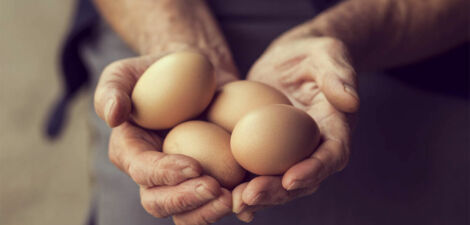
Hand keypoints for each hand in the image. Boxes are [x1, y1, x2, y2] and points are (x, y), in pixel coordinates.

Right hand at [94, 52, 237, 224]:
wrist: (196, 73)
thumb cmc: (158, 70)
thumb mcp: (126, 72)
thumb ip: (112, 89)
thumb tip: (113, 116)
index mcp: (131, 152)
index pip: (142, 171)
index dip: (165, 174)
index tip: (194, 166)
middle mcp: (154, 174)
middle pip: (161, 203)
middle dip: (187, 201)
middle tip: (216, 189)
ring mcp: (183, 180)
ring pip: (190, 212)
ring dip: (211, 211)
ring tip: (236, 198)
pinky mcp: (211, 176)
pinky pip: (218, 200)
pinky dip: (235, 204)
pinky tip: (251, 198)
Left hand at [232, 37, 358, 221]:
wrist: (291, 58)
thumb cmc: (313, 53)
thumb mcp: (328, 54)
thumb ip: (338, 75)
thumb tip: (350, 101)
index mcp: (334, 128)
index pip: (332, 155)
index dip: (314, 170)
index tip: (291, 179)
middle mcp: (313, 147)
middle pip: (302, 179)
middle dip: (278, 192)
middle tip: (251, 196)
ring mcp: (289, 151)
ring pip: (277, 182)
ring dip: (257, 195)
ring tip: (233, 201)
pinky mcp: (266, 148)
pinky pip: (256, 170)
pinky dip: (242, 184)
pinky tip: (223, 192)